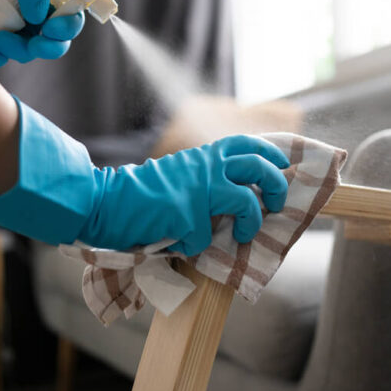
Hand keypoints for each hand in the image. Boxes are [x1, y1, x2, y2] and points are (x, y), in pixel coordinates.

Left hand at [0, 0, 83, 68]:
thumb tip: (40, 15)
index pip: (69, 15)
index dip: (69, 25)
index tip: (53, 27)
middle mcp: (27, 13)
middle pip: (57, 42)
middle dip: (51, 47)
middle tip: (36, 43)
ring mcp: (7, 31)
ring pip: (29, 54)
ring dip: (20, 51)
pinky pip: (1, 61)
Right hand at [0, 99, 290, 255]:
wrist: (106, 202)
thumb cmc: (143, 194)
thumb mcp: (181, 174)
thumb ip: (207, 177)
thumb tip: (240, 192)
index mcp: (204, 155)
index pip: (249, 144)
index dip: (272, 154)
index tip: (284, 167)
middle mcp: (205, 166)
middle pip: (259, 166)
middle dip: (275, 185)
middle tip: (274, 204)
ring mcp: (197, 189)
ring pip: (245, 201)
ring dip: (250, 222)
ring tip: (242, 235)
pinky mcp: (186, 214)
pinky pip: (205, 237)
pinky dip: (196, 246)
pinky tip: (180, 244)